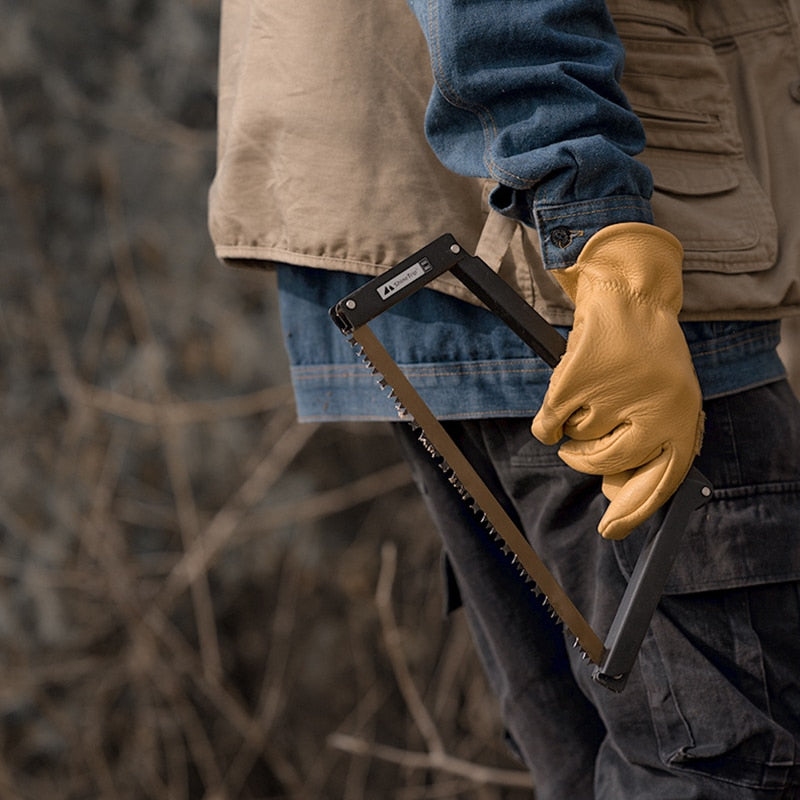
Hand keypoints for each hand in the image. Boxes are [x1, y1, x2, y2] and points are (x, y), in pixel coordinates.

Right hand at [531, 223, 703, 538]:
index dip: (632, 512)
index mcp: (681, 416)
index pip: (661, 481)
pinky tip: (561, 398)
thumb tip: (612, 494)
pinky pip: (549, 423)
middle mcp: (654, 407)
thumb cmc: (646, 355)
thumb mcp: (666, 402)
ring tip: (588, 395)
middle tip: (577, 450)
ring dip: (574, 426)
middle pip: (608, 464)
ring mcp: (614, 391)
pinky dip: (547, 420)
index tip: (610, 531)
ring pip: (578, 440)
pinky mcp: (578, 377)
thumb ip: (649, 448)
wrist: (629, 295)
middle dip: (585, 461)